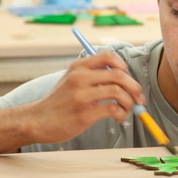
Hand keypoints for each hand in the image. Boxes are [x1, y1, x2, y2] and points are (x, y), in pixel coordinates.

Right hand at [22, 51, 145, 143]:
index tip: (127, 77)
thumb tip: (123, 76)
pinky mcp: (84, 114)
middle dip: (134, 87)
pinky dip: (122, 113)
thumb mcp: (70, 80)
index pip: (108, 56)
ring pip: (118, 91)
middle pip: (118, 74)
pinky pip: (113, 109)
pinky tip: (119, 117)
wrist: (37, 120)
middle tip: (139, 98)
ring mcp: (81, 95)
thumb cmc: (59, 102)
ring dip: (130, 102)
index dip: (123, 65)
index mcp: (78, 67)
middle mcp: (79, 77)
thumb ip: (91, 74)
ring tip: (128, 109)